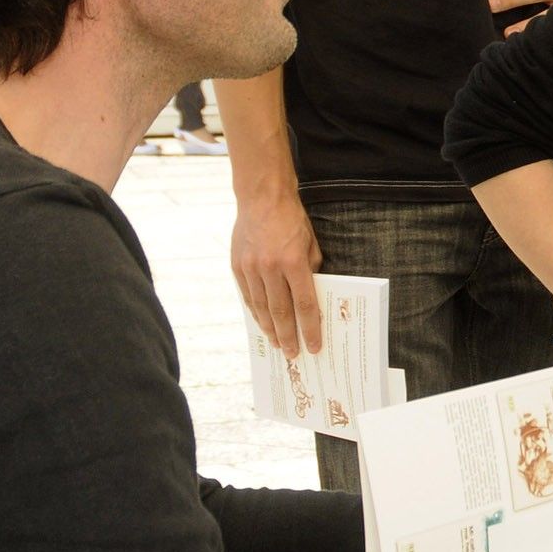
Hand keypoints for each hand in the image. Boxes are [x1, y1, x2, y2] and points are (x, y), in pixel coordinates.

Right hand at [231, 189, 322, 355]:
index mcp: (293, 262)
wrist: (261, 198)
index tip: (315, 346)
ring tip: (278, 345)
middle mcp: (270, 267)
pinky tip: (262, 324)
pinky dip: (256, 313)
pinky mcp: (237, 266)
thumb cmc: (292, 219)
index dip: (310, 328)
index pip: (305, 304)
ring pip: (261, 308)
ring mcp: (251, 268)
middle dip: (289, 336)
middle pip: (281, 312)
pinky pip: (248, 297)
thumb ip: (311, 271)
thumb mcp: (311, 244)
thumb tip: (310, 296)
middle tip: (294, 354)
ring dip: (271, 330)